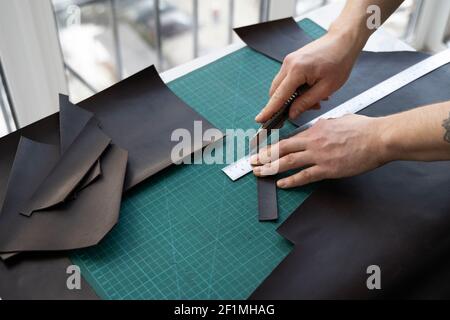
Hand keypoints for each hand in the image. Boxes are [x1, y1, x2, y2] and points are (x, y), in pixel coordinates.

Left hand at [251, 115, 388, 187]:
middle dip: (264, 156)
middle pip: (282, 149)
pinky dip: (291, 180)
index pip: (289, 140)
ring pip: (288, 162)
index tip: (263, 150)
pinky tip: (281, 184)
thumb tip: (320, 128)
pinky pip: (304, 176)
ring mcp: (319, 156)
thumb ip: (326, 126)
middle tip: (252, 162)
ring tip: (259, 173)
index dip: (273, 146)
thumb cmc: (364, 128)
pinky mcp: (327, 169)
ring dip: (271, 168)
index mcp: (315, 130)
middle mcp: (313, 142)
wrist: (378, 138)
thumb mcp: (340, 121)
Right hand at [255, 31, 360, 122]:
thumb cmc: (339, 61)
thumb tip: (292, 113)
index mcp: (297, 70)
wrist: (342, 40)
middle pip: (275, 92)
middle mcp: (288, 64)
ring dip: (290, 97)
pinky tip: (309, 91)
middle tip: (297, 113)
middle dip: (283, 105)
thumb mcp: (326, 87)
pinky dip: (294, 89)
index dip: (269, 110)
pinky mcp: (292, 61)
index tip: (260, 120)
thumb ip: (306, 102)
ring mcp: (288, 61)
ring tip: (312, 101)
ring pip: (281, 86)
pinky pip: (286, 80)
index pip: (279, 96)